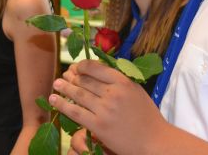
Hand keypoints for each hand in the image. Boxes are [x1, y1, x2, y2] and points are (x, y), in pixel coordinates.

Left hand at [50, 60, 167, 154]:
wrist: (154, 141)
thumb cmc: (147, 116)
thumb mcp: (136, 91)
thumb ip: (120, 80)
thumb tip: (101, 70)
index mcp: (124, 82)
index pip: (96, 67)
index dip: (82, 66)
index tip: (76, 67)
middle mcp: (113, 93)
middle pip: (85, 80)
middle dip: (71, 76)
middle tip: (63, 75)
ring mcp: (104, 109)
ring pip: (78, 94)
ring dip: (64, 87)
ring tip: (56, 84)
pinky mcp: (98, 126)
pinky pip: (75, 112)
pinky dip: (61, 104)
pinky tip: (53, 99)